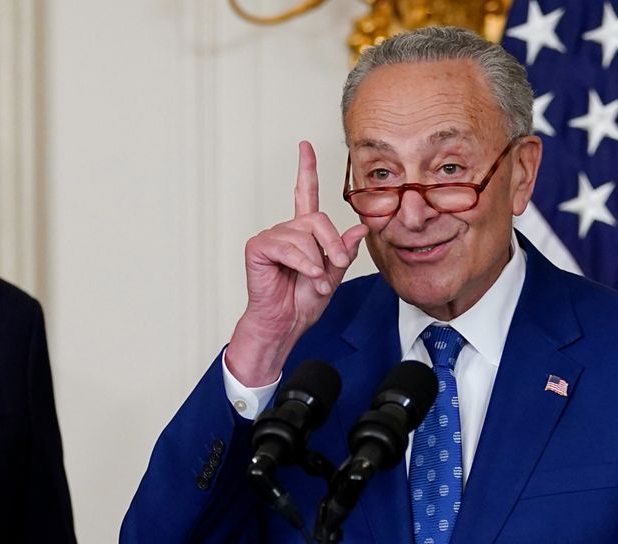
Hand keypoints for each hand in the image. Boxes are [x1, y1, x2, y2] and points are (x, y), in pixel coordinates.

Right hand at [225, 141, 367, 385]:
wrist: (285, 324)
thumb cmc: (303, 302)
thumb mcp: (333, 274)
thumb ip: (344, 250)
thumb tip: (359, 228)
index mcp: (303, 233)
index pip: (305, 193)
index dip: (306, 169)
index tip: (305, 146)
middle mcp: (286, 231)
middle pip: (316, 219)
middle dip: (332, 244)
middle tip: (337, 266)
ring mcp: (271, 238)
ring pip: (305, 235)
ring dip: (317, 262)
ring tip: (315, 281)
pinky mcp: (259, 248)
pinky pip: (289, 247)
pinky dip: (303, 264)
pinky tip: (306, 276)